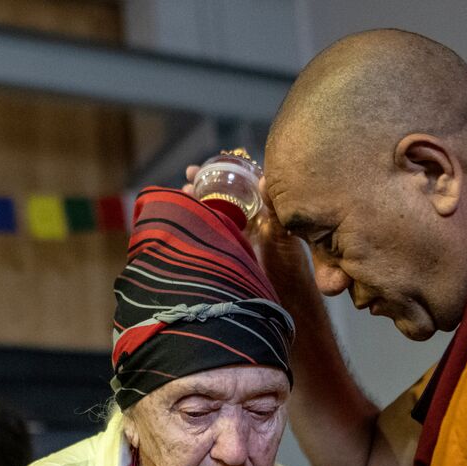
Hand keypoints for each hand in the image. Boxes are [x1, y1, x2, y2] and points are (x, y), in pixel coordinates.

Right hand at [182, 165, 312, 296]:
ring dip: (194, 204)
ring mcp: (231, 238)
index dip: (223, 172)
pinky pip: (204, 235)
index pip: (238, 184)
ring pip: (209, 215)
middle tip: (189, 175)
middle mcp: (244, 222)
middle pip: (219, 197)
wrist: (283, 300)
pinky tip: (178, 221)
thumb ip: (272, 208)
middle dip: (203, 185)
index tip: (212, 164)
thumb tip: (263, 178)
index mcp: (259, 212)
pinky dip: (190, 227)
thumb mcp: (281, 234)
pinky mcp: (221, 254)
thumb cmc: (289, 267)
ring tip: (181, 194)